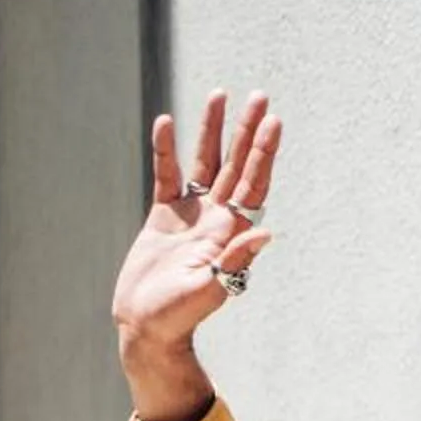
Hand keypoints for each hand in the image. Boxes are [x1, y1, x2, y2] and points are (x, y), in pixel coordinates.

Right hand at [112, 90, 282, 420]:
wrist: (147, 326)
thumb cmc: (179, 315)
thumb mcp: (210, 288)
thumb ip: (236, 259)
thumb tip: (266, 232)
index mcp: (230, 233)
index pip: (252, 184)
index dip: (263, 153)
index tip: (273, 121)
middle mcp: (215, 219)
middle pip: (235, 164)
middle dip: (247, 131)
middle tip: (259, 95)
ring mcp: (190, 215)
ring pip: (204, 162)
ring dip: (211, 130)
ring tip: (218, 94)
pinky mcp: (163, 216)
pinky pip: (166, 174)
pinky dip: (166, 149)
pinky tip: (166, 122)